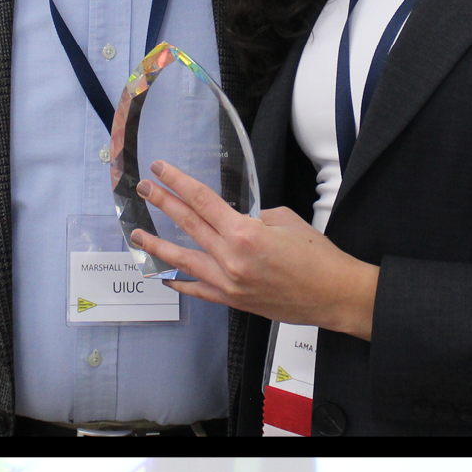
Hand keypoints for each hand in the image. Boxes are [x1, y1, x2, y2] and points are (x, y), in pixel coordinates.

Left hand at [129, 161, 379, 338]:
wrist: (334, 295)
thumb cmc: (318, 257)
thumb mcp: (287, 221)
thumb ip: (255, 217)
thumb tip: (238, 219)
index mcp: (245, 233)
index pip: (202, 201)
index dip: (178, 183)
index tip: (161, 170)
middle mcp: (231, 258)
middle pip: (188, 225)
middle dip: (163, 204)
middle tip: (144, 190)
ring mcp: (229, 282)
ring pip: (183, 260)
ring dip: (158, 245)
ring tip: (137, 235)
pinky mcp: (234, 300)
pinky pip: (199, 290)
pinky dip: (180, 282)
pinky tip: (164, 275)